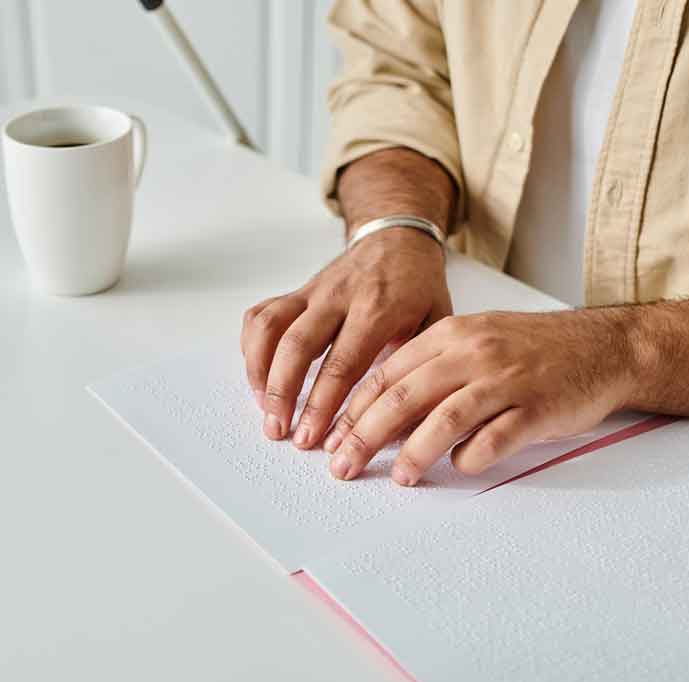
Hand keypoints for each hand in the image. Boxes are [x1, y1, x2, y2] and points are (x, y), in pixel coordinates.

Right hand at [241, 227, 451, 449]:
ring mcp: (312, 293)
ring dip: (259, 372)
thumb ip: (418, 367)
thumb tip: (406, 424)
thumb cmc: (418, 286)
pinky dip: (251, 346)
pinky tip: (258, 375)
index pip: (342, 364)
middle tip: (278, 430)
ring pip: (270, 328)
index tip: (312, 437)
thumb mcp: (437, 322)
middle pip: (297, 347)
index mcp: (378, 309)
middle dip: (282, 394)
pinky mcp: (295, 292)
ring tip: (264, 408)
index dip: (322, 404)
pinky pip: (261, 316)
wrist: (398, 237)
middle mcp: (339, 298)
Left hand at [325, 309, 636, 484]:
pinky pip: (496, 437)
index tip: (333, 438)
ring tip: (398, 477)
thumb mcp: (474, 344)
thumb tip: (381, 418)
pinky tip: (460, 466)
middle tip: (344, 465)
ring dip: (415, 452)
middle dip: (365, 434)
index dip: (354, 409)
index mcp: (451, 334)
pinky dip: (472, 455)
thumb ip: (429, 373)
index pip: (387, 374)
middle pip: (404, 396)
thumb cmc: (532, 351)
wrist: (605, 346)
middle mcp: (474, 353)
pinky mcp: (538, 407)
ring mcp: (507, 379)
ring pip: (445, 417)